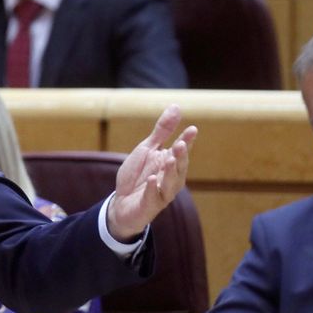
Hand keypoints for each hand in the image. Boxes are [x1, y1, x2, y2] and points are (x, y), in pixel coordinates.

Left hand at [107, 104, 197, 241]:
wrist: (120, 203)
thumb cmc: (137, 175)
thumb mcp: (147, 148)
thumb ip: (162, 131)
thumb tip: (177, 106)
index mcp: (170, 163)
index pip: (181, 151)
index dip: (187, 141)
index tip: (192, 129)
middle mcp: (170, 179)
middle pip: (179, 167)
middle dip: (181, 156)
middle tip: (180, 144)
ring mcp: (161, 193)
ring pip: (170, 184)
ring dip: (170, 172)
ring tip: (169, 160)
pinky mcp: (148, 206)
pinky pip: (152, 198)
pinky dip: (152, 189)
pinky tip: (150, 180)